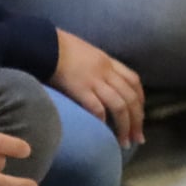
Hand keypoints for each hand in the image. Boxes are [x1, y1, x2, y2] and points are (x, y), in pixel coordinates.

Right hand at [53, 29, 144, 145]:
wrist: (44, 43)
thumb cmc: (60, 48)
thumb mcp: (87, 55)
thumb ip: (96, 68)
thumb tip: (100, 85)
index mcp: (109, 62)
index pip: (134, 81)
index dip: (141, 100)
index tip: (141, 116)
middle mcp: (106, 72)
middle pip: (131, 98)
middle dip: (138, 120)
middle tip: (138, 138)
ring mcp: (94, 80)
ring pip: (119, 105)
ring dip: (125, 126)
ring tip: (125, 142)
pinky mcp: (80, 88)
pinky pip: (97, 107)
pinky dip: (103, 120)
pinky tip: (104, 133)